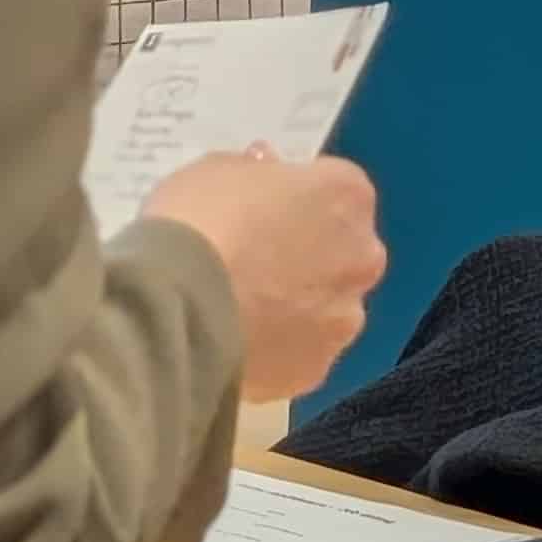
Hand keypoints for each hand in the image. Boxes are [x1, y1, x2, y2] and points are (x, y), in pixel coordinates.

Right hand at [144, 147, 383, 401]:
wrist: (180, 309)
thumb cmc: (200, 221)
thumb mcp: (215, 170)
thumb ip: (253, 172)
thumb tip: (267, 171)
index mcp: (346, 195)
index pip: (334, 186)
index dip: (297, 195)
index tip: (262, 205)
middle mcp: (362, 257)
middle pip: (343, 249)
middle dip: (310, 251)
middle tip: (254, 256)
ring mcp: (344, 320)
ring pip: (327, 306)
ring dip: (298, 304)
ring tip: (242, 307)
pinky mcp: (316, 371)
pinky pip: (300, 351)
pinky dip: (278, 347)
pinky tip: (238, 342)